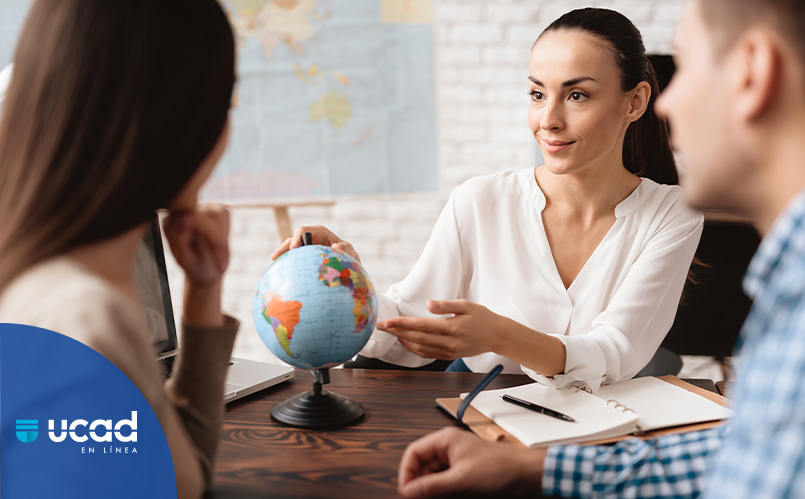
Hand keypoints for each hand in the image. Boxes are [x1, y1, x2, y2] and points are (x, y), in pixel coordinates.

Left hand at [163, 204, 229, 326]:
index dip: (208, 238)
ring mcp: (200, 205)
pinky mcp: (216, 207)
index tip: (220, 262)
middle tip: (222, 263)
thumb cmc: (194, 270)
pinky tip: (222, 245)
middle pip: (205, 214)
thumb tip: (182, 216)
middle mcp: (183, 209)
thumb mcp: (185, 260)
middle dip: (216, 239)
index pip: (190, 217)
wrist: (207, 274)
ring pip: (217, 214)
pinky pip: (225, 215)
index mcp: (169, 221)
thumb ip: (180, 238)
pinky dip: (226, 232)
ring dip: (222, 237)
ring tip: (221, 256)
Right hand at [269, 225, 360, 262]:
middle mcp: (309, 239)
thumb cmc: (347, 253)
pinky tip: (280, 272)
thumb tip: (336, 247)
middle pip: (292, 240)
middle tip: (275, 256)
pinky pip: (293, 260)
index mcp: (318, 232)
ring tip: (273, 263)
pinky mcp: (303, 258)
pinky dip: (286, 264)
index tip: (294, 247)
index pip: (303, 230)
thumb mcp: (348, 249)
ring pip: (290, 250)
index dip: (296, 236)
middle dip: (284, 248)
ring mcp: (305, 249)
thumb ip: (344, 248)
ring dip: (281, 256)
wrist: (346, 265)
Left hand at [377, 300, 508, 359]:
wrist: (498, 335)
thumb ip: (446, 305)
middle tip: (381, 327)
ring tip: (391, 333)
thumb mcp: (466, 305)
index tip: (387, 322)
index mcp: (452, 327)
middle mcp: (449, 342)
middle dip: (396, 332)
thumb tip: (428, 305)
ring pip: (420, 348)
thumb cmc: (482, 317)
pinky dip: (414, 349)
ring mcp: (449, 351)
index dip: (401, 324)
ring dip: (403, 341)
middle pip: (416, 338)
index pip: (420, 326)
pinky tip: (406, 342)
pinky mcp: (450, 356)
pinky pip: (428, 354)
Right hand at [398, 427, 544, 498]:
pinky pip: (445, 480)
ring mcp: (456, 459)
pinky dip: (441, 490)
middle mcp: (449, 447)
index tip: (406, 491)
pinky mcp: (464, 471)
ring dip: (429, 488)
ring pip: (433, 474)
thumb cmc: (499, 467)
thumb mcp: (460, 479)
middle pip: (422, 464)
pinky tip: (442, 497)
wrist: (524, 473)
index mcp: (445, 440)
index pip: (414, 452)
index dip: (406, 472)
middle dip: (417, 482)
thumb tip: (409, 490)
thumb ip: (432, 485)